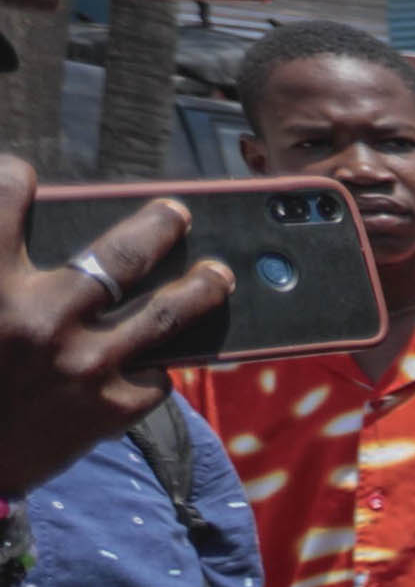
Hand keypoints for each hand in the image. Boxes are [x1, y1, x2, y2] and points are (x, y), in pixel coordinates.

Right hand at [1, 150, 236, 500]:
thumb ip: (2, 275)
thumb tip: (33, 238)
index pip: (4, 200)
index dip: (15, 181)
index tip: (25, 177)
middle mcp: (39, 318)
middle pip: (118, 252)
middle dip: (157, 226)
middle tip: (177, 213)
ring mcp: (81, 364)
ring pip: (165, 313)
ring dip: (200, 289)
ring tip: (219, 275)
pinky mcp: (106, 410)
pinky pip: (155, 376)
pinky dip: (159, 365)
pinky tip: (165, 358)